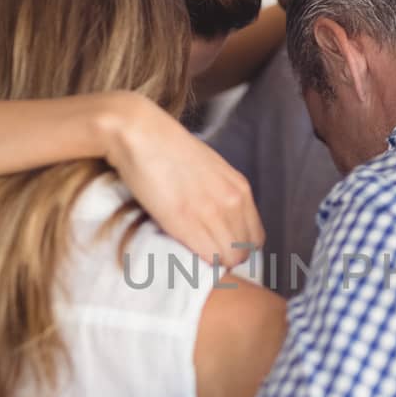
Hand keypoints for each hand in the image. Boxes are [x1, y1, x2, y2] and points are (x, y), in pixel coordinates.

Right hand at [104, 94, 263, 268]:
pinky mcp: (186, 222)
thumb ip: (220, 194)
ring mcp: (212, 212)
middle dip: (226, 258)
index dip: (238, 248)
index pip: (256, 237)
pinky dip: (197, 262)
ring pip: (228, 259)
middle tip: (202, 254)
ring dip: (211, 262)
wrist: (139, 134)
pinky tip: (182, 252)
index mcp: (240, 188)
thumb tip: (219, 220)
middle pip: (244, 252)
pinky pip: (207, 257)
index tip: (218, 247)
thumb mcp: (209, 169)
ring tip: (190, 253)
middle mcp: (233, 201)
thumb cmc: (167, 150)